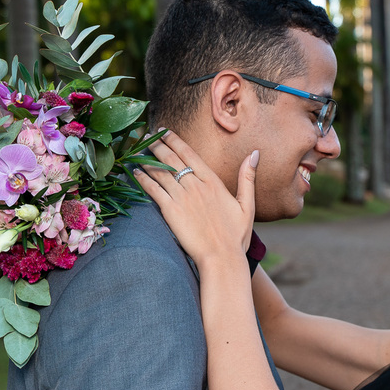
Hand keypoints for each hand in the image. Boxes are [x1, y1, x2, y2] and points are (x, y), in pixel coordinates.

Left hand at [135, 131, 256, 264]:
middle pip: (172, 159)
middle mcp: (196, 186)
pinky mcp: (171, 211)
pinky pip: (154, 190)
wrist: (222, 258)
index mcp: (213, 182)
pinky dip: (143, 179)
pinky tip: (134, 172)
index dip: (175, 140)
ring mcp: (182, 198)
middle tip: (146, 134)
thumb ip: (247, 178)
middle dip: (157, 143)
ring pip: (160, 172)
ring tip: (136, 148)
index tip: (164, 131)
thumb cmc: (236, 236)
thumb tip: (255, 153)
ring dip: (147, 158)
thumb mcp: (247, 205)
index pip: (189, 153)